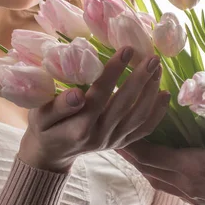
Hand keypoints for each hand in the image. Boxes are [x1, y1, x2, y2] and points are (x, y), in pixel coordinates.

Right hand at [18, 48, 169, 172]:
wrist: (50, 154)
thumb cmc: (43, 128)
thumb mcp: (40, 116)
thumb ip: (58, 106)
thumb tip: (78, 95)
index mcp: (80, 127)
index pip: (101, 94)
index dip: (115, 71)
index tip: (127, 49)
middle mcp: (100, 136)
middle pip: (125, 104)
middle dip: (141, 78)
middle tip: (152, 56)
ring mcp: (113, 141)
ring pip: (139, 116)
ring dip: (151, 91)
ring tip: (158, 69)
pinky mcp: (121, 144)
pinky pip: (144, 130)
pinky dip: (157, 113)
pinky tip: (164, 95)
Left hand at [115, 57, 204, 204]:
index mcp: (193, 168)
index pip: (148, 155)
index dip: (128, 141)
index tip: (112, 126)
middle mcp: (188, 187)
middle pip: (147, 169)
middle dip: (129, 151)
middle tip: (111, 134)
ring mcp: (197, 200)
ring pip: (159, 181)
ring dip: (144, 164)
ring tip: (131, 147)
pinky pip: (173, 188)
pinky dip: (161, 174)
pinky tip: (165, 165)